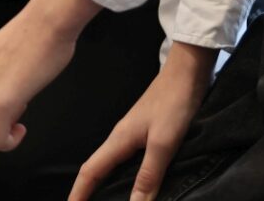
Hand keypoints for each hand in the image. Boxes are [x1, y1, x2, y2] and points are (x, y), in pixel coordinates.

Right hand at [68, 42, 216, 200]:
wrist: (185, 74)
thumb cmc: (173, 104)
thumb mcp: (163, 143)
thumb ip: (148, 175)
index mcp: (120, 140)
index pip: (91, 170)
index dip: (79, 192)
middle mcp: (121, 137)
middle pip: (97, 168)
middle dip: (86, 190)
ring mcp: (132, 134)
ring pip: (111, 164)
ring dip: (102, 184)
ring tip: (101, 199)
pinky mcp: (145, 132)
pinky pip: (125, 160)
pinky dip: (121, 175)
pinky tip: (131, 182)